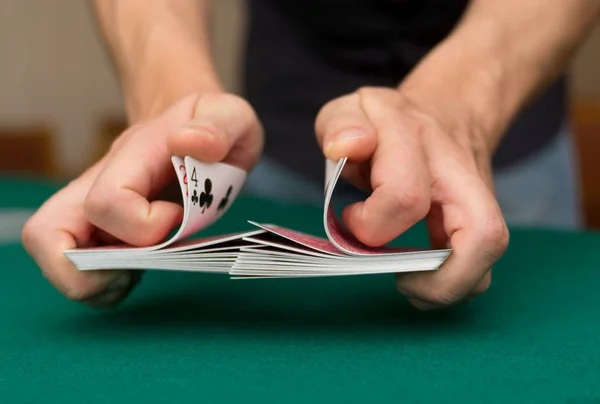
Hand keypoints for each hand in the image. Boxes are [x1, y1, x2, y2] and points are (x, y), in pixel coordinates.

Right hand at [22, 93, 262, 306]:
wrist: (199, 129)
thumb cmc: (214, 126)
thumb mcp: (232, 116)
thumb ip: (218, 125)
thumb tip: (188, 142)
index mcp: (132, 157)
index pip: (106, 202)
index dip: (144, 226)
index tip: (179, 216)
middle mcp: (100, 183)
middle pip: (47, 233)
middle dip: (87, 271)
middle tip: (136, 269)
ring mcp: (96, 210)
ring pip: (56, 256)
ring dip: (94, 283)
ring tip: (137, 275)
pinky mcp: (103, 230)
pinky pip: (80, 269)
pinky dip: (104, 286)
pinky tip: (137, 273)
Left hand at [315, 87, 508, 309]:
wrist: (446, 110)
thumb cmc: (385, 120)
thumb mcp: (352, 109)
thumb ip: (341, 125)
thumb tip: (344, 148)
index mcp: (415, 138)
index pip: (404, 196)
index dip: (371, 223)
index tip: (352, 216)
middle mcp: (457, 168)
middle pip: (480, 233)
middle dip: (433, 275)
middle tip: (398, 276)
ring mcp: (479, 194)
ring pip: (489, 254)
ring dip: (450, 287)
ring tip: (412, 285)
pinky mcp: (485, 217)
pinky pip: (482, 263)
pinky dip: (454, 282)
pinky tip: (425, 279)